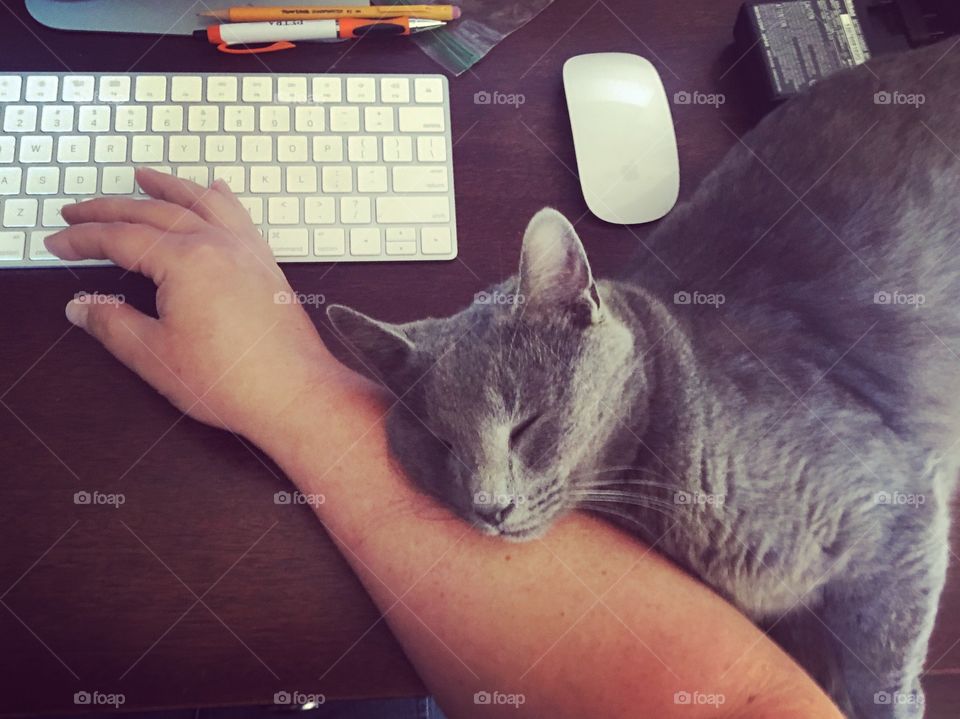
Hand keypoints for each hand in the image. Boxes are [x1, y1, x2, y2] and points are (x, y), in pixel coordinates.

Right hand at [45, 168, 332, 445]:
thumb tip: (83, 306)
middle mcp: (218, 245)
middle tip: (78, 210)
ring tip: (143, 177)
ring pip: (200, 203)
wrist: (296, 394)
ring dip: (167, 187)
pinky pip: (239, 218)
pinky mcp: (266, 267)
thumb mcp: (155, 356)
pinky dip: (220, 200)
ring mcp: (247, 252)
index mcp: (186, 261)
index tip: (59, 242)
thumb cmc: (234, 380)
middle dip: (110, 209)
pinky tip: (217, 191)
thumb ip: (113, 325)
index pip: (121, 238)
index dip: (83, 239)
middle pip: (155, 211)